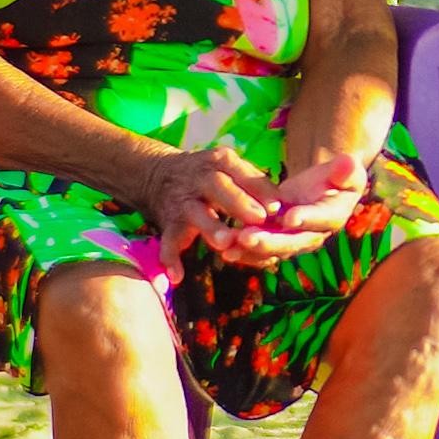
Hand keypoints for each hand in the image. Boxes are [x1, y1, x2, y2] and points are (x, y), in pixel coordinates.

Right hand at [141, 147, 281, 276]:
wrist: (158, 176)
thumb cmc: (209, 175)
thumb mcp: (229, 168)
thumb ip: (254, 184)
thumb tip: (281, 206)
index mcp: (219, 162)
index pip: (241, 172)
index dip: (259, 189)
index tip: (277, 207)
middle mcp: (199, 179)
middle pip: (217, 187)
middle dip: (238, 202)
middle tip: (259, 219)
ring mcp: (183, 201)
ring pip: (195, 213)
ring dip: (210, 228)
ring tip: (225, 243)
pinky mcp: (169, 223)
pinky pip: (168, 241)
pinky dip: (171, 258)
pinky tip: (177, 276)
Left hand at [225, 152, 370, 260]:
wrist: (324, 189)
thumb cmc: (338, 177)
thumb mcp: (345, 170)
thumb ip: (345, 169)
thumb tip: (348, 162)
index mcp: (332, 216)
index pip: (320, 219)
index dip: (305, 218)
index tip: (289, 218)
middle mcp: (312, 234)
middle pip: (291, 242)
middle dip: (269, 241)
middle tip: (247, 238)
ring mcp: (292, 239)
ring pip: (272, 250)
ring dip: (250, 250)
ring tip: (229, 246)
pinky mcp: (275, 238)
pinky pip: (259, 249)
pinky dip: (243, 250)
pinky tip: (224, 248)